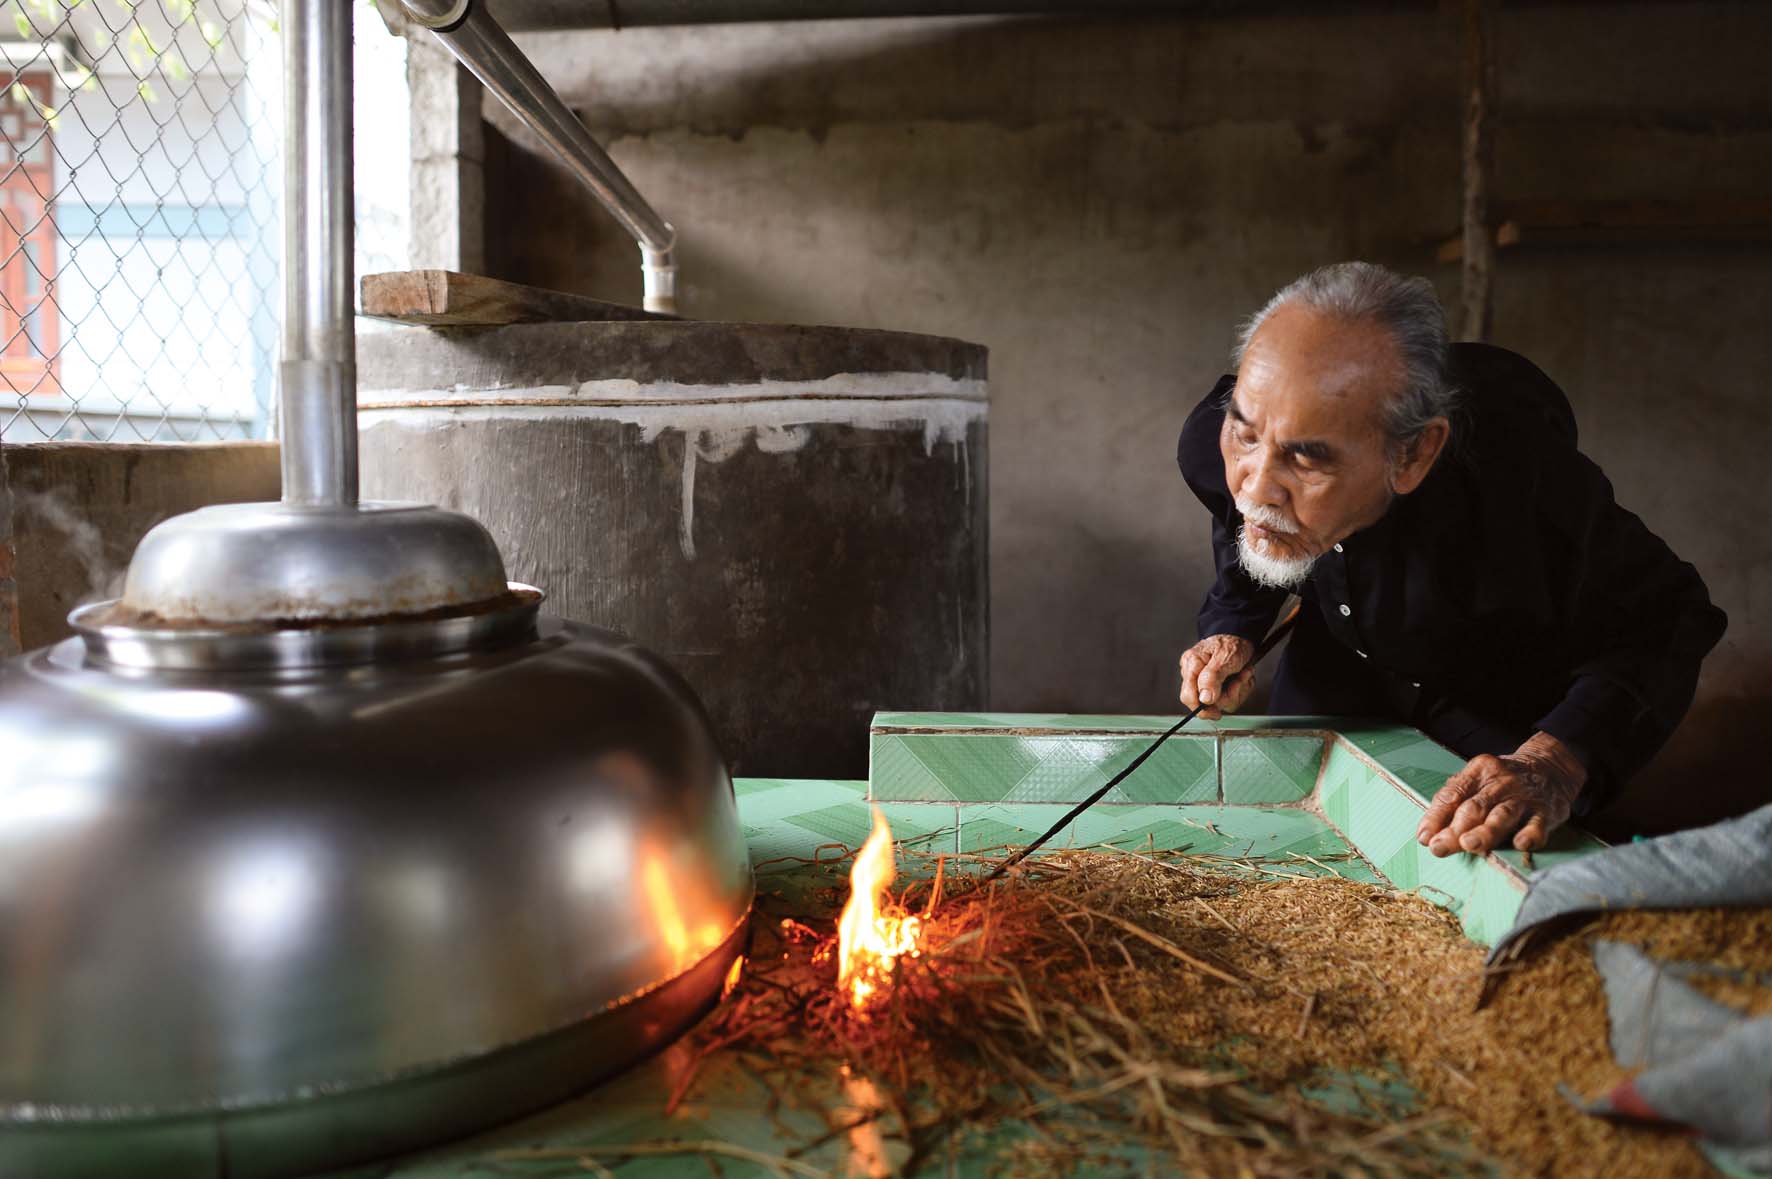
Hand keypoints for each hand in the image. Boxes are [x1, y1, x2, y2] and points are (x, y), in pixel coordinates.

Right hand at [1178, 634, 1255, 720]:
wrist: (1241, 637)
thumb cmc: (1231, 642)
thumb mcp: (1225, 657)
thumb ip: (1212, 678)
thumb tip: (1204, 699)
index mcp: (1191, 665)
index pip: (1188, 696)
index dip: (1201, 709)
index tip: (1217, 713)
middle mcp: (1195, 675)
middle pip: (1205, 703)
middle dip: (1228, 695)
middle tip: (1239, 681)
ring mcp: (1205, 682)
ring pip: (1220, 702)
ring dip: (1238, 690)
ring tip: (1244, 674)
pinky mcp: (1216, 686)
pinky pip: (1229, 698)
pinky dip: (1240, 689)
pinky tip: (1243, 676)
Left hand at [1416, 732, 1586, 856]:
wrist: (1551, 768)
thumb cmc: (1502, 783)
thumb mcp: (1476, 781)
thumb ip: (1452, 804)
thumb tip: (1426, 835)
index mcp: (1478, 772)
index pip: (1452, 795)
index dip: (1435, 817)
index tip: (1425, 838)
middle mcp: (1500, 782)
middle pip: (1474, 807)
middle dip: (1455, 829)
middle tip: (1440, 847)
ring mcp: (1524, 797)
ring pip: (1502, 815)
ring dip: (1486, 831)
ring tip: (1470, 845)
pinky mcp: (1547, 811)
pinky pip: (1538, 824)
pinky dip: (1530, 834)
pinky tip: (1520, 844)